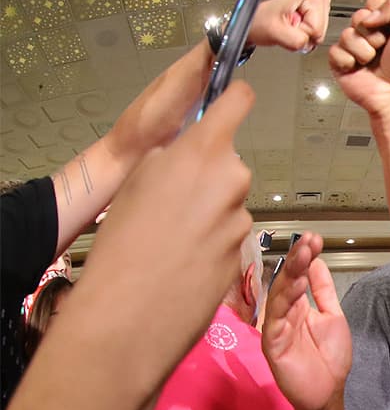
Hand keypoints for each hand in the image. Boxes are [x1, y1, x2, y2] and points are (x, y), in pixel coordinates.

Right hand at [79, 82, 254, 387]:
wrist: (132, 311)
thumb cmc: (123, 240)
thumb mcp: (137, 180)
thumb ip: (172, 159)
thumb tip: (190, 153)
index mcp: (203, 152)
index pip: (237, 102)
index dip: (234, 98)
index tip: (232, 99)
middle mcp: (233, 180)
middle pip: (230, 164)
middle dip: (209, 176)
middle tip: (172, 202)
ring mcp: (243, 219)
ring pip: (229, 203)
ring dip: (210, 214)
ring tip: (172, 239)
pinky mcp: (245, 252)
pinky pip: (229, 236)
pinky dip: (212, 243)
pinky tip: (185, 261)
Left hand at [249, 0, 331, 51]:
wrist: (257, 21)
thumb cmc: (262, 20)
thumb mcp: (275, 31)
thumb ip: (295, 39)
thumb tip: (307, 43)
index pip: (317, 29)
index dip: (302, 32)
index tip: (290, 24)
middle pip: (321, 32)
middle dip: (304, 34)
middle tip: (289, 26)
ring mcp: (319, 7)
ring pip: (319, 36)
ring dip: (303, 36)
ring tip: (290, 26)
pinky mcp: (317, 16)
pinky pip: (316, 37)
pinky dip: (304, 37)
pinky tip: (294, 27)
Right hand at [261, 233, 351, 409]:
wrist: (327, 393)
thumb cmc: (328, 358)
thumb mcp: (332, 316)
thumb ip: (323, 290)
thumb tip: (317, 260)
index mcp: (297, 306)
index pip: (297, 275)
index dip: (305, 257)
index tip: (315, 238)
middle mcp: (283, 313)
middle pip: (285, 281)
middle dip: (297, 259)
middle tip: (307, 241)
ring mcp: (276, 327)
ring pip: (279, 296)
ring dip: (290, 274)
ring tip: (302, 256)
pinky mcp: (272, 344)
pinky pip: (276, 319)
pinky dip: (285, 301)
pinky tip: (295, 286)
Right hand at [329, 0, 389, 120]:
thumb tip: (370, 11)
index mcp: (385, 25)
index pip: (373, 3)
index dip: (379, 15)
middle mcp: (369, 34)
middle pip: (358, 16)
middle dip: (372, 34)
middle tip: (382, 48)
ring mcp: (354, 48)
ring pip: (347, 34)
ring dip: (363, 50)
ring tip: (372, 61)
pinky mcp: (340, 62)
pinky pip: (335, 51)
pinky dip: (349, 61)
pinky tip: (359, 68)